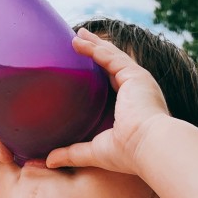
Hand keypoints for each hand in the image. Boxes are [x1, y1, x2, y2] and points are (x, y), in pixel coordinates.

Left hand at [46, 28, 170, 175]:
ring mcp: (137, 81)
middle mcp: (136, 91)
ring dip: (93, 45)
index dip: (98, 71)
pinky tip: (79, 42)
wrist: (149, 147)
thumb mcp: (95, 152)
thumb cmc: (128, 153)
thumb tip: (49, 161)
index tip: (82, 64)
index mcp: (131, 106)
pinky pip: (111, 57)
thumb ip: (72, 153)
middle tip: (78, 39)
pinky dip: (95, 49)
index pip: (112, 82)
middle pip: (112, 64)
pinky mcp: (135, 76)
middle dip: (96, 50)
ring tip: (76, 35)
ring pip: (112, 56)